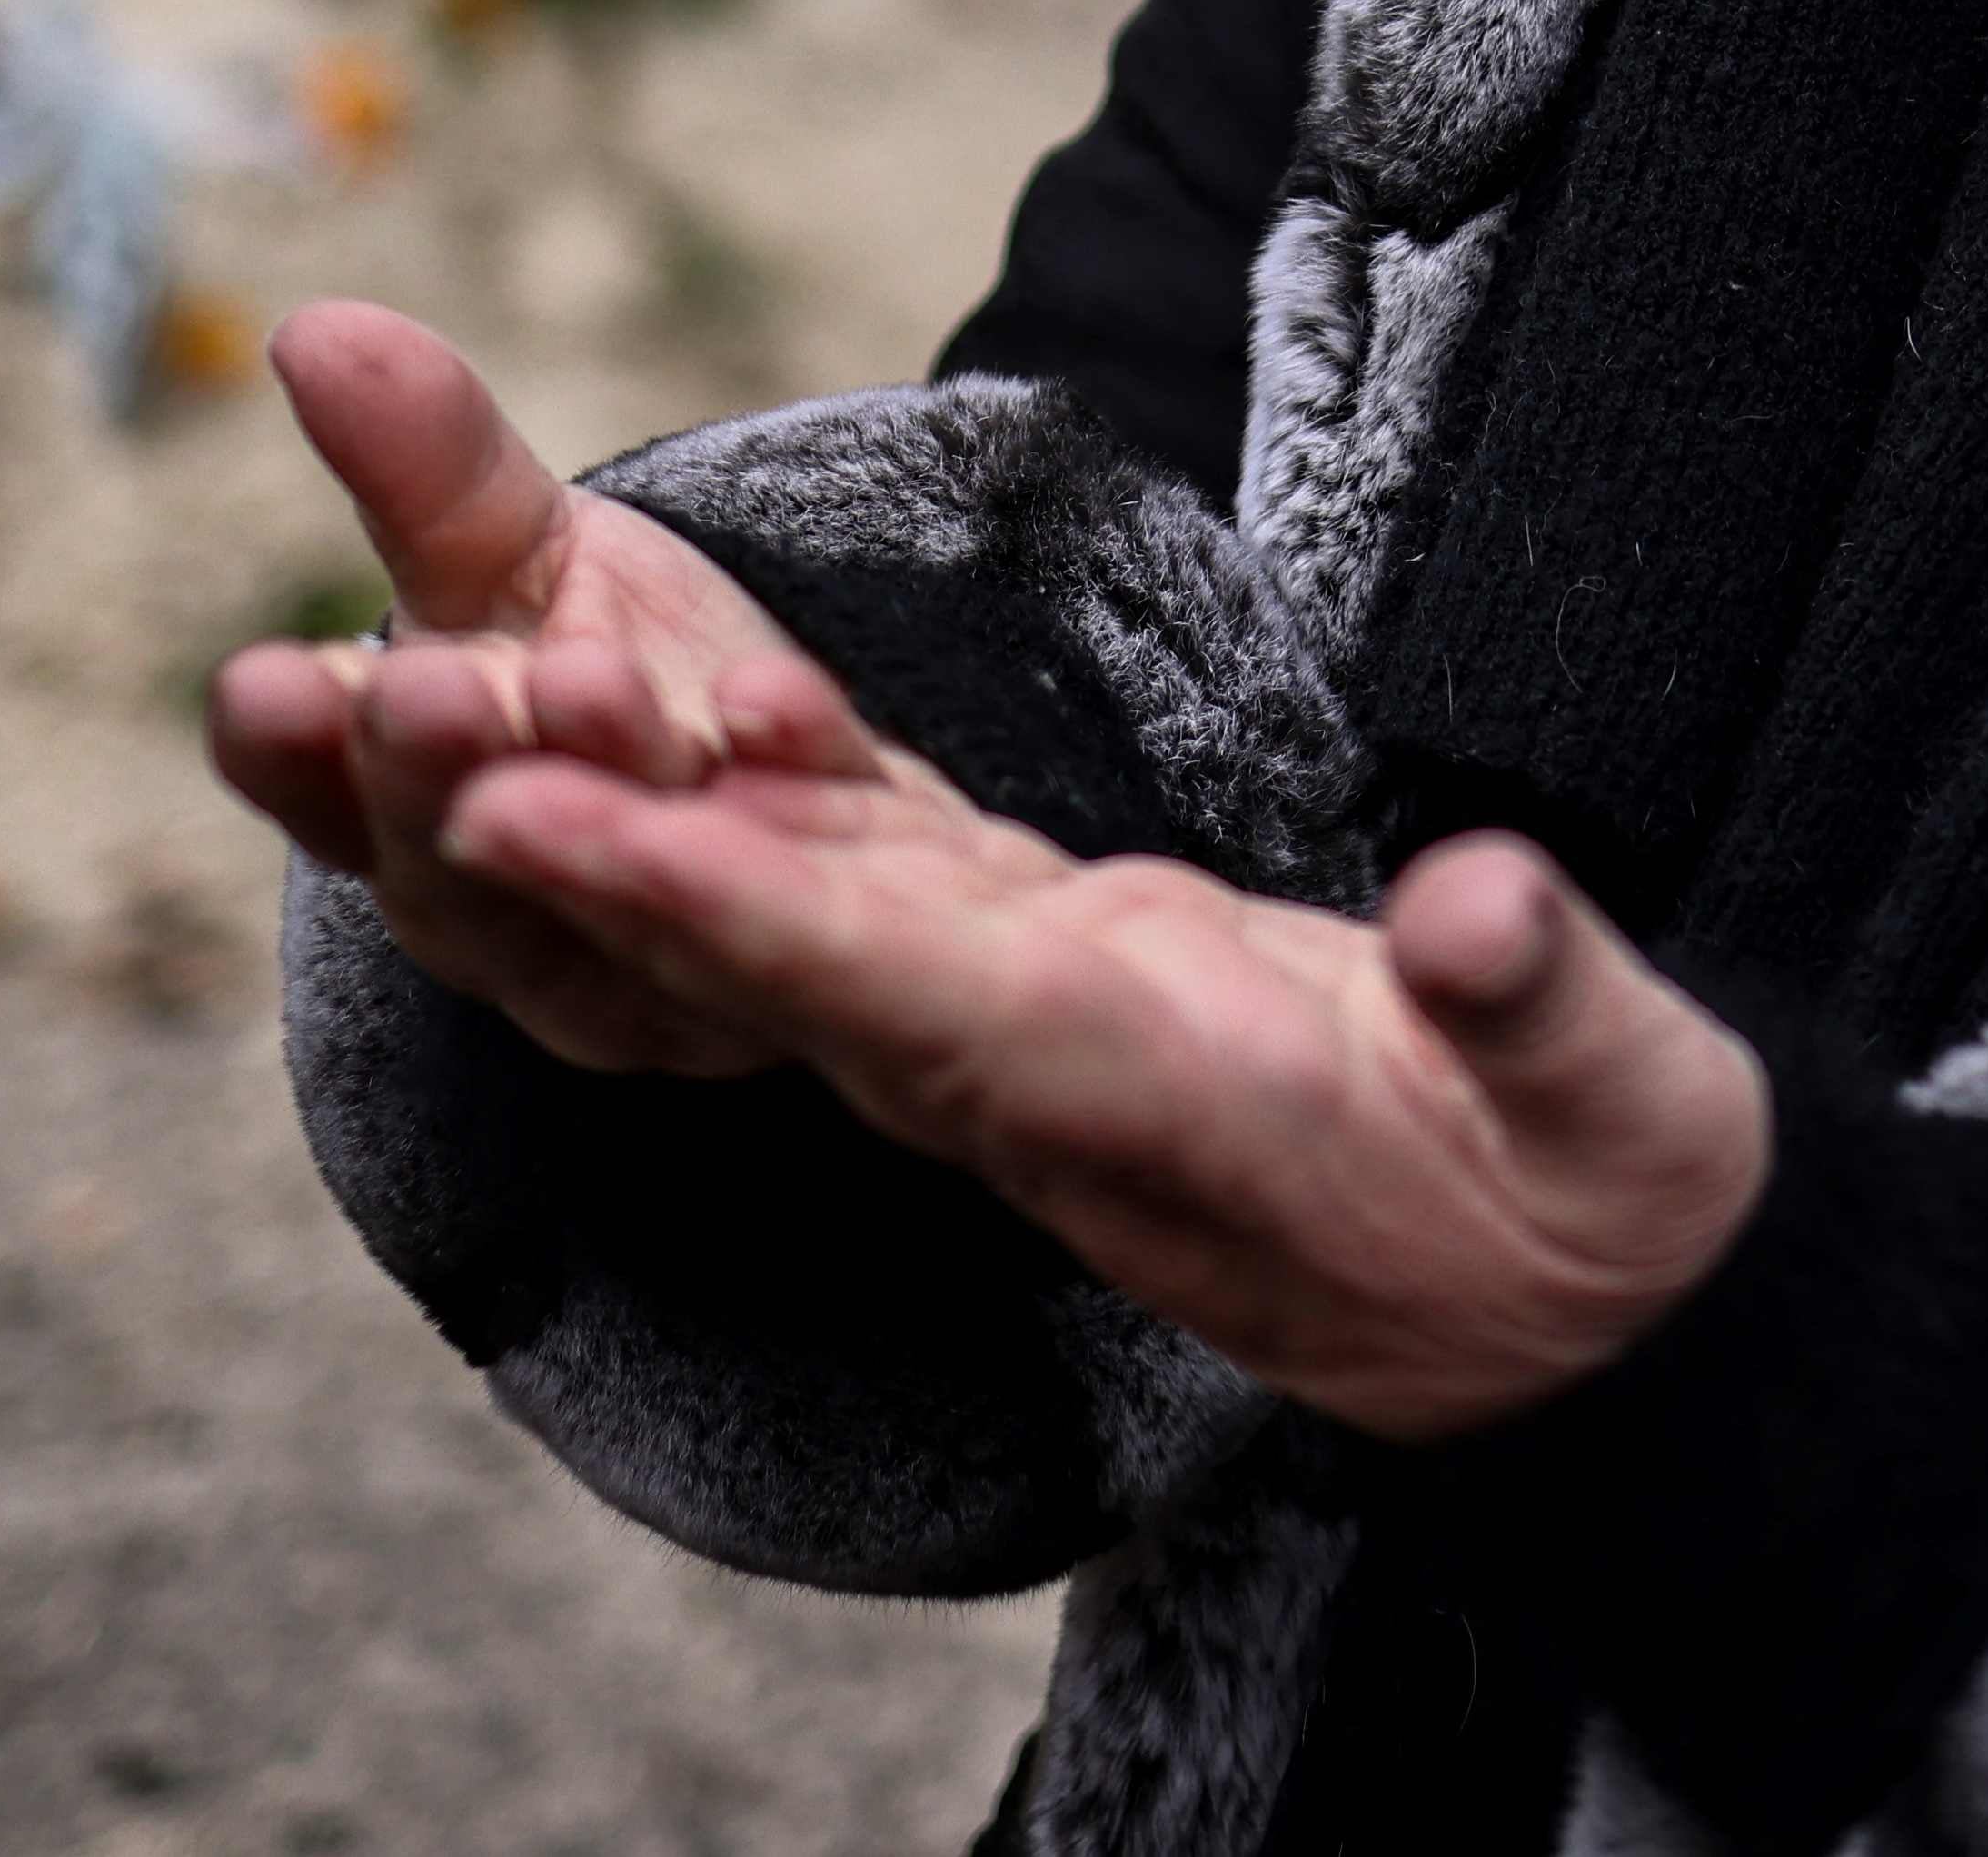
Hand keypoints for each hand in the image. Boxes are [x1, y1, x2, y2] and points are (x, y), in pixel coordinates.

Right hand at [203, 300, 924, 1077]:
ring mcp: (648, 969)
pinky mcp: (794, 966)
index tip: (270, 684)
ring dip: (600, 791)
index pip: (316, 792)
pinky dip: (783, 788)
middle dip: (441, 774)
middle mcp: (504, 915)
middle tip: (438, 684)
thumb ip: (427, 468)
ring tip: (586, 683)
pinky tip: (772, 710)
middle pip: (454, 868)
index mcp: (397, 813)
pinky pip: (789, 895)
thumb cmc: (610, 676)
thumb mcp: (518, 563)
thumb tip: (313, 327)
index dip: (293, 753)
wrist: (789, 788)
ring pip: (611, 902)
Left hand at [440, 717, 1771, 1442]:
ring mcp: (1015, 1022)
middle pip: (754, 946)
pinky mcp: (1038, 968)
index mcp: (1145, 1084)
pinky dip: (710, 792)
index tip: (531, 816)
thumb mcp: (1613, 1103)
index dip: (709, 900)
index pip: (888, 984)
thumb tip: (1483, 907)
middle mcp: (1028, 1066)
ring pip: (763, 901)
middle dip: (566, 836)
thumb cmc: (1607, 1200)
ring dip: (596, 800)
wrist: (1571, 1315)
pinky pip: (835, 876)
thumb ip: (1537, 1004)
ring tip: (420, 672)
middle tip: (374, 707)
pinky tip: (606, 698)